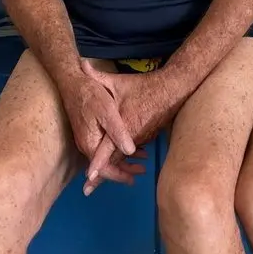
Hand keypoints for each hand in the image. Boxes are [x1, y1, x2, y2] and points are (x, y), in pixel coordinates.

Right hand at [61, 59, 136, 167]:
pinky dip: (117, 150)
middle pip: (105, 166)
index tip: (134, 179)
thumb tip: (129, 151)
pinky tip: (131, 146)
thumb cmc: (91, 95)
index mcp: (90, 143)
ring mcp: (87, 139)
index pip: (104, 169)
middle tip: (142, 170)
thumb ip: (118, 133)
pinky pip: (103, 148)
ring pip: (106, 156)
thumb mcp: (108, 112)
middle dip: (123, 170)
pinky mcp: (90, 132)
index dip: (119, 175)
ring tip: (141, 160)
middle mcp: (86, 145)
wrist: (74, 82)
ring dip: (122, 159)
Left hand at [82, 64, 174, 194]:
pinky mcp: (145, 139)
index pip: (107, 149)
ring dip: (112, 172)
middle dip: (101, 176)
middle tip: (86, 190)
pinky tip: (117, 171)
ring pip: (123, 159)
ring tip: (97, 184)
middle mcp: (131, 137)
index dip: (97, 163)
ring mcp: (140, 140)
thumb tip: (81, 64)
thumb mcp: (117, 82)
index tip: (88, 177)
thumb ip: (97, 76)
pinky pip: (131, 153)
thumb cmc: (141, 87)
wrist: (171, 90)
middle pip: (113, 161)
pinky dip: (123, 163)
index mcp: (122, 127)